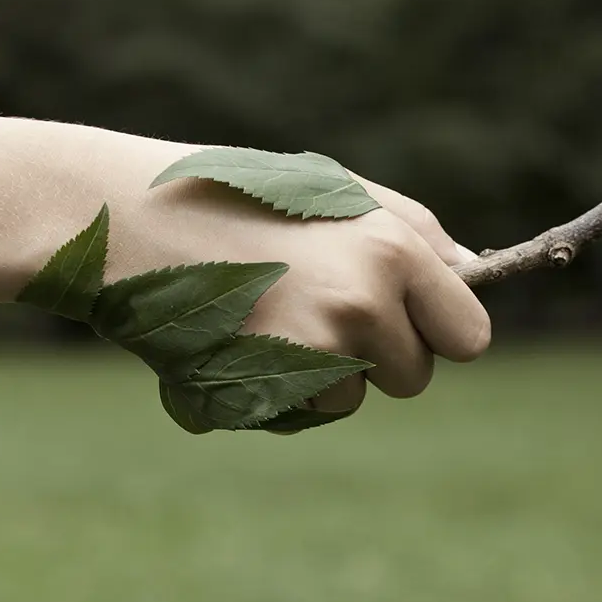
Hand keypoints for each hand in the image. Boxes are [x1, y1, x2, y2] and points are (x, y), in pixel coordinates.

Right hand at [52, 131, 492, 416]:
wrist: (127, 217)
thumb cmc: (238, 195)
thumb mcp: (335, 191)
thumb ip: (414, 233)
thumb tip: (475, 271)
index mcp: (392, 247)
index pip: (469, 334)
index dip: (440, 334)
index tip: (413, 325)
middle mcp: (363, 301)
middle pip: (416, 376)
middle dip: (379, 356)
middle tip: (314, 304)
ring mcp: (313, 349)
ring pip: (353, 396)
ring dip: (323, 372)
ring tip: (265, 313)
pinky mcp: (263, 386)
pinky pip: (301, 410)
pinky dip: (278, 389)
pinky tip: (240, 338)